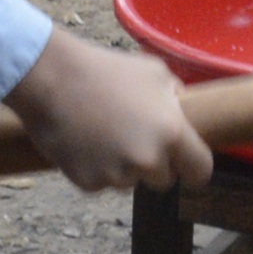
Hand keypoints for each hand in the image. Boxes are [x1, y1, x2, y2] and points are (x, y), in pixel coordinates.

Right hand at [4, 30, 208, 192]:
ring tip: (103, 133)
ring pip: (129, 182)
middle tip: (133, 138)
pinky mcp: (88, 183)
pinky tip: (85, 142)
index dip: (193, 168)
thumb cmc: (105, 70)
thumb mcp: (153, 71)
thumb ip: (176, 95)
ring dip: (122, 166)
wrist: (53, 79)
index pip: (200, 171)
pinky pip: (100, 183)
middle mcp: (148, 160)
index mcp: (172, 134)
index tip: (185, 166)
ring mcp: (116, 175)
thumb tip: (182, 108)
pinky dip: (95, 169)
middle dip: (154, 165)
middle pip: (163, 181)